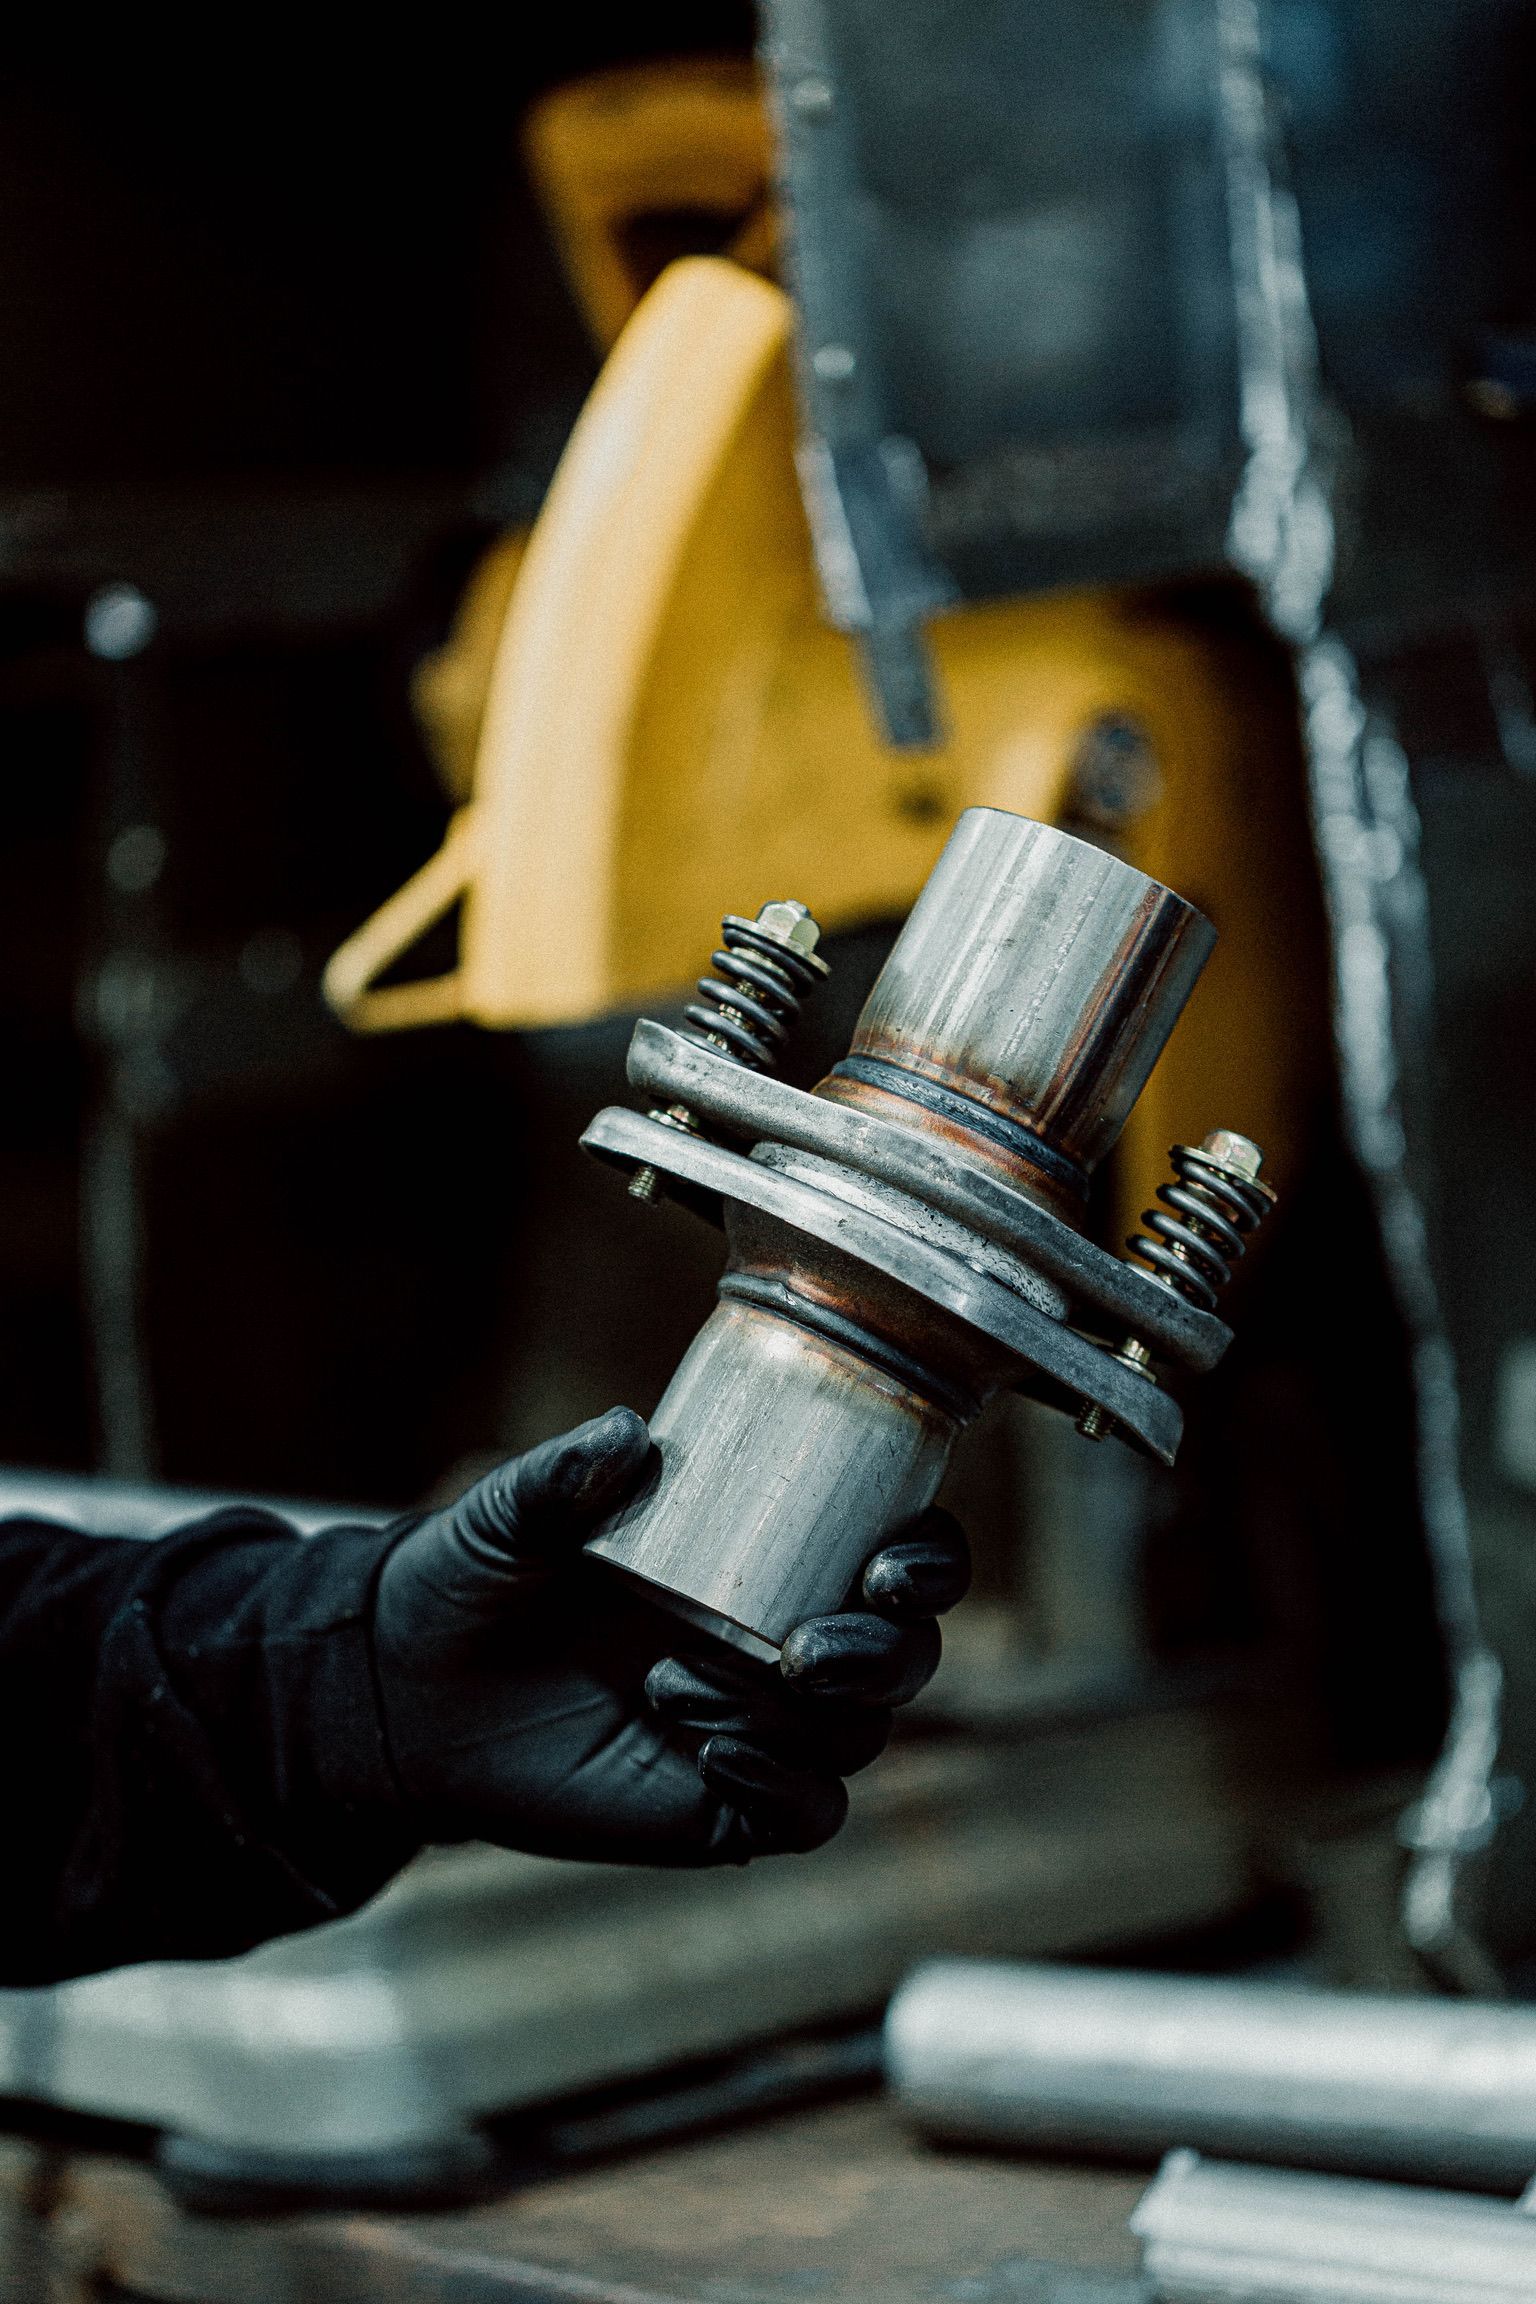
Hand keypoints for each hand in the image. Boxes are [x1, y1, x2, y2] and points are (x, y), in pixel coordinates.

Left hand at [369, 1407, 967, 1864]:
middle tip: (803, 1650)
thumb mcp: (509, 1515)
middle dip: (885, 1655)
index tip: (888, 1566)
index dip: (930, 1563)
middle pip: (908, 1656)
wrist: (412, 1691)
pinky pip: (810, 1813)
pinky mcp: (726, 1806)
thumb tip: (630, 1433)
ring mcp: (763, 1727)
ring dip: (796, 1716)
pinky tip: (708, 1753)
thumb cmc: (478, 1579)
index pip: (903, 1557)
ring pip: (860, 1735)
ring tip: (675, 1685)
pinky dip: (783, 1786)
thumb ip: (560, 1474)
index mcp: (772, 1555)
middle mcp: (787, 1641)